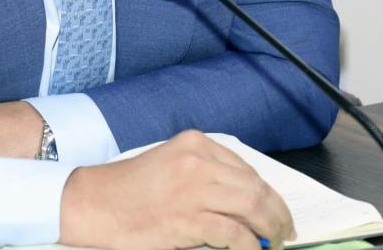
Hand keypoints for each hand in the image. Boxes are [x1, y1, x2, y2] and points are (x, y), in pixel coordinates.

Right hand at [60, 129, 293, 249]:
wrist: (96, 203)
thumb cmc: (130, 189)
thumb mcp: (171, 164)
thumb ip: (206, 174)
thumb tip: (246, 201)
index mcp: (196, 143)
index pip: (247, 170)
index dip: (268, 194)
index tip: (277, 210)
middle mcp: (198, 161)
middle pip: (256, 187)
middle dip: (277, 213)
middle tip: (286, 231)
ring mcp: (194, 188)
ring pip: (252, 207)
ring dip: (270, 229)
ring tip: (276, 243)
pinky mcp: (188, 218)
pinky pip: (234, 233)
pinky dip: (250, 246)